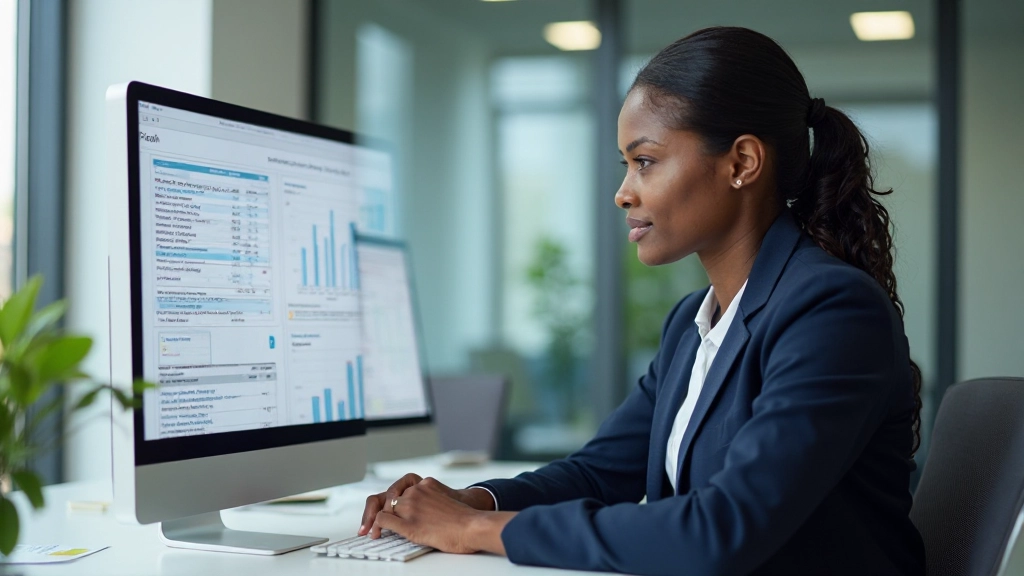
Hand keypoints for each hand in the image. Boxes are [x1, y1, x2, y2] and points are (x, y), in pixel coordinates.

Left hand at [359, 474, 495, 537]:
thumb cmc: (462, 518)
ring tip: (371, 531)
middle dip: (374, 511)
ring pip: (384, 508)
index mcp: (424, 484)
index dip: (385, 501)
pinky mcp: (409, 523)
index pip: (397, 489)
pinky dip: (378, 526)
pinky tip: (377, 532)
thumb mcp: (443, 498)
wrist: (472, 526)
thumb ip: (427, 499)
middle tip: (367, 524)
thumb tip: (418, 511)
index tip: (379, 512)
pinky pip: (385, 520)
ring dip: (375, 520)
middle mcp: (416, 491)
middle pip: (386, 498)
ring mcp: (411, 506)